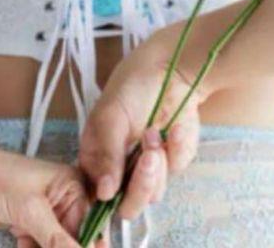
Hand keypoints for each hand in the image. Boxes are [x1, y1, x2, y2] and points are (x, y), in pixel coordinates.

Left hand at [0, 133, 92, 247]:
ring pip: (55, 245)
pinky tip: (18, 242)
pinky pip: (39, 246)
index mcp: (72, 186)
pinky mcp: (27, 223)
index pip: (90, 227)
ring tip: (25, 241)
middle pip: (72, 239)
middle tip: (34, 241)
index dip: (86, 246)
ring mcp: (44, 212)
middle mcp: (63, 199)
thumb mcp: (30, 210)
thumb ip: (56, 240)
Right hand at [77, 31, 213, 226]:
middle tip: (148, 157)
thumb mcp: (110, 116)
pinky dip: (177, 149)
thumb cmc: (132, 86)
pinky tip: (175, 128)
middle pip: (128, 205)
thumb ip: (105, 155)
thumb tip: (103, 194)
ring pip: (153, 193)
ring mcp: (149, 167)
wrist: (170, 67)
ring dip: (158, 165)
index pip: (96, 197)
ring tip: (155, 131)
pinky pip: (176, 170)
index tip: (117, 191)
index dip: (105, 202)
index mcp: (98, 160)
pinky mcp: (174, 160)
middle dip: (140, 185)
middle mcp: (121, 170)